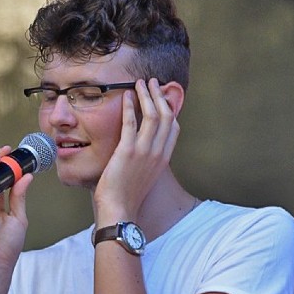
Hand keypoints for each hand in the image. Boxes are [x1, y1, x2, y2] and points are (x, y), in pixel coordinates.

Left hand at [94, 78, 179, 220]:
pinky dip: (130, 106)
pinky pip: (131, 122)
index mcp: (163, 159)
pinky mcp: (128, 152)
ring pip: (153, 115)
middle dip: (160, 95)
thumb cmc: (127, 196)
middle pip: (166, 116)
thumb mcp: (144, 176)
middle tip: (152, 82)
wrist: (119, 210)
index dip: (170, 109)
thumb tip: (141, 150)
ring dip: (147, 95)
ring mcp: (144, 151)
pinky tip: (126, 96)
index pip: (173, 128)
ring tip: (140, 83)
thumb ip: (146, 160)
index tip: (162, 97)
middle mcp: (158, 153)